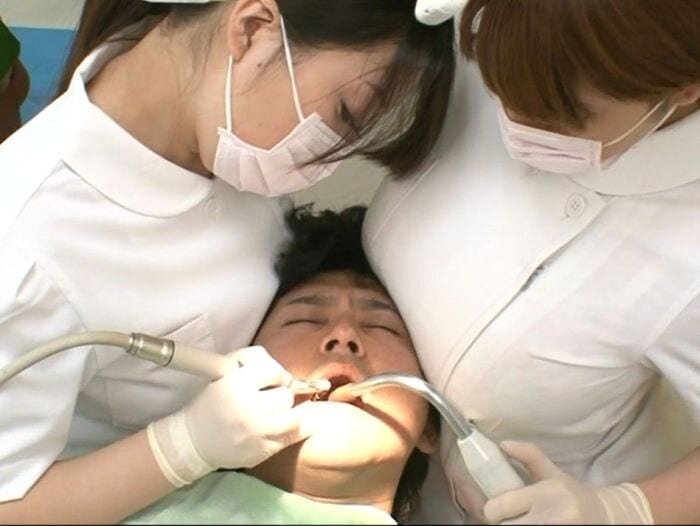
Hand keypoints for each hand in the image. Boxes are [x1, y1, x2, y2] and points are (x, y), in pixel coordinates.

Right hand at [147, 346, 317, 486]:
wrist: (195, 440)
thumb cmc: (213, 401)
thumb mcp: (225, 369)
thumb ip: (256, 360)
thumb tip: (285, 375)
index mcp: (235, 385)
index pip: (274, 373)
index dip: (275, 375)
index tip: (270, 380)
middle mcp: (247, 410)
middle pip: (286, 396)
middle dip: (279, 396)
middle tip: (268, 399)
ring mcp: (255, 434)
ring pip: (293, 419)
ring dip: (285, 414)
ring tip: (272, 414)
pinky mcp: (261, 452)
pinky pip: (290, 438)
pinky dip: (287, 431)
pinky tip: (277, 426)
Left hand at [483, 441, 652, 523]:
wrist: (606, 517)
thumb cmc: (572, 495)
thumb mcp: (552, 472)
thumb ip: (529, 455)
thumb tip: (503, 443)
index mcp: (547, 493)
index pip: (502, 506)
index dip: (492, 509)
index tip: (494, 509)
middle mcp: (554, 515)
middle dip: (503, 523)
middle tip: (507, 519)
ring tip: (521, 521)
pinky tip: (530, 525)